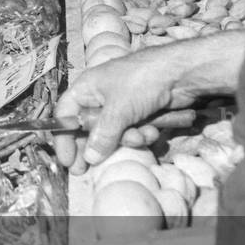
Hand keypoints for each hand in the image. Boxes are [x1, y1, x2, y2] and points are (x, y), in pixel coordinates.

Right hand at [53, 53, 191, 172]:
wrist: (181, 73)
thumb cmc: (141, 81)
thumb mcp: (118, 109)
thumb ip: (102, 136)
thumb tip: (89, 158)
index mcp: (86, 88)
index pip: (65, 115)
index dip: (63, 138)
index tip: (66, 161)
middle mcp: (100, 98)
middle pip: (88, 128)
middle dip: (94, 147)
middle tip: (87, 170)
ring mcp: (121, 106)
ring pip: (114, 134)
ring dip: (127, 139)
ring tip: (140, 136)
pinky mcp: (139, 113)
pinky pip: (132, 132)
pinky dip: (141, 135)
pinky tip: (153, 131)